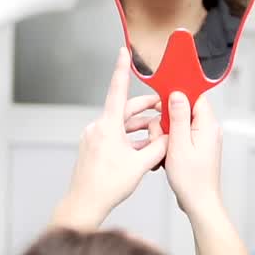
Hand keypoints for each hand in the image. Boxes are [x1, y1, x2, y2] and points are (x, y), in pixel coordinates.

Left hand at [51, 48, 168, 229]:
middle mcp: (98, 128)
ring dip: (139, 127)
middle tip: (163, 107)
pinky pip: (115, 136)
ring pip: (121, 125)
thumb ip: (158, 147)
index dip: (122, 69)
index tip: (123, 51)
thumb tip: (168, 137)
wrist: (85, 203)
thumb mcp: (140, 165)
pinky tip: (143, 148)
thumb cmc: (108, 185)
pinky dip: (130, 138)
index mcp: (108, 126)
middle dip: (145, 109)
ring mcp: (94, 138)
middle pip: (125, 111)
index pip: (117, 90)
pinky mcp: (93, 148)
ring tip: (158, 133)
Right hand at [162, 91, 222, 216]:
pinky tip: (166, 155)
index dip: (176, 95)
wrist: (199, 202)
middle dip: (168, 119)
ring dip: (167, 132)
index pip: (194, 95)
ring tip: (164, 149)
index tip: (161, 102)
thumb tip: (177, 94)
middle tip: (160, 134)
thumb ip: (178, 117)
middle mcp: (209, 129)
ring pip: (180, 123)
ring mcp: (204, 138)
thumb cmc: (191, 179)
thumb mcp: (179, 144)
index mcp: (208, 124)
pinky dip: (171, 142)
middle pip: (185, 109)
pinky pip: (181, 135)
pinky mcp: (198, 147)